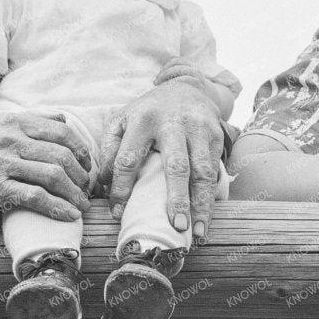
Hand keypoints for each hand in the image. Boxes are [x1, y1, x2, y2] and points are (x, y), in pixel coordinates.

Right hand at [0, 112, 93, 221]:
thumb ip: (27, 122)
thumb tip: (62, 117)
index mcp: (13, 123)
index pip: (61, 130)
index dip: (81, 149)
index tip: (87, 165)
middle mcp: (10, 139)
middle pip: (62, 156)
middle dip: (81, 176)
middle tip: (87, 189)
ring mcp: (3, 163)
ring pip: (53, 176)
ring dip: (74, 194)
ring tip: (82, 205)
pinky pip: (37, 197)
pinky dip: (58, 208)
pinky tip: (69, 215)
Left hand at [92, 79, 228, 239]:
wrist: (186, 87)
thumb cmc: (148, 112)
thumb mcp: (122, 120)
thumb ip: (110, 148)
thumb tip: (102, 185)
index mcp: (142, 120)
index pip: (129, 159)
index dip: (122, 188)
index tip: (118, 214)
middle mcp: (173, 123)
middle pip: (176, 166)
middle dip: (177, 198)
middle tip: (175, 226)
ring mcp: (198, 129)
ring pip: (202, 170)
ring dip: (201, 203)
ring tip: (198, 231)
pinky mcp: (216, 135)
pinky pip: (215, 170)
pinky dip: (211, 196)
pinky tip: (207, 217)